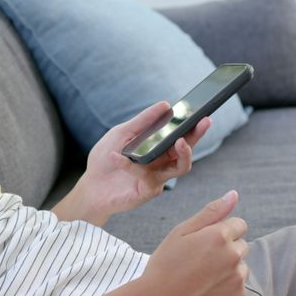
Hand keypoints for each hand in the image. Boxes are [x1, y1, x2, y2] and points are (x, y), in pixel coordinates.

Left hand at [53, 101, 210, 224]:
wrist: (91, 186)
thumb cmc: (106, 159)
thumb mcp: (121, 133)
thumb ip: (142, 122)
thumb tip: (165, 104)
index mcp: (158, 147)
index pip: (181, 134)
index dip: (193, 125)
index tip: (202, 112)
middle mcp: (163, 162)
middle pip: (187, 149)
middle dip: (198, 135)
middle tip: (204, 121)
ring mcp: (158, 177)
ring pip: (181, 167)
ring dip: (184, 153)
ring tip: (180, 141)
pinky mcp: (149, 191)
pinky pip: (148, 176)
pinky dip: (131, 165)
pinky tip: (117, 156)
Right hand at [139, 190, 249, 295]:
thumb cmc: (165, 266)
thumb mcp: (182, 232)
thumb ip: (211, 212)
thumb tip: (234, 194)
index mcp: (220, 235)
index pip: (239, 224)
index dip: (221, 232)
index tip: (206, 243)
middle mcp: (233, 255)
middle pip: (241, 245)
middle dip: (227, 250)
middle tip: (201, 261)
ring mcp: (237, 278)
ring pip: (241, 267)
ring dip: (229, 269)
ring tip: (203, 278)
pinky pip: (240, 288)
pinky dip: (228, 289)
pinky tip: (208, 291)